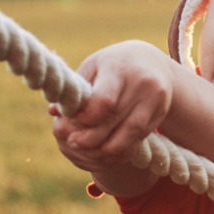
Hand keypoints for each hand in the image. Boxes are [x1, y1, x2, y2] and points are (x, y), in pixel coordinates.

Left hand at [50, 40, 174, 166]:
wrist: (151, 62)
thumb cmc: (113, 65)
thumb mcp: (93, 68)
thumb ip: (76, 90)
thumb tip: (53, 112)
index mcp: (119, 68)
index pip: (103, 101)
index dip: (85, 118)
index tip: (72, 122)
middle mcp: (141, 83)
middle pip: (114, 121)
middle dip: (91, 138)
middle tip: (73, 143)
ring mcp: (155, 99)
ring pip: (129, 135)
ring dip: (107, 149)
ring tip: (90, 152)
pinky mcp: (160, 113)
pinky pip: (140, 138)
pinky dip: (123, 148)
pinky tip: (108, 151)